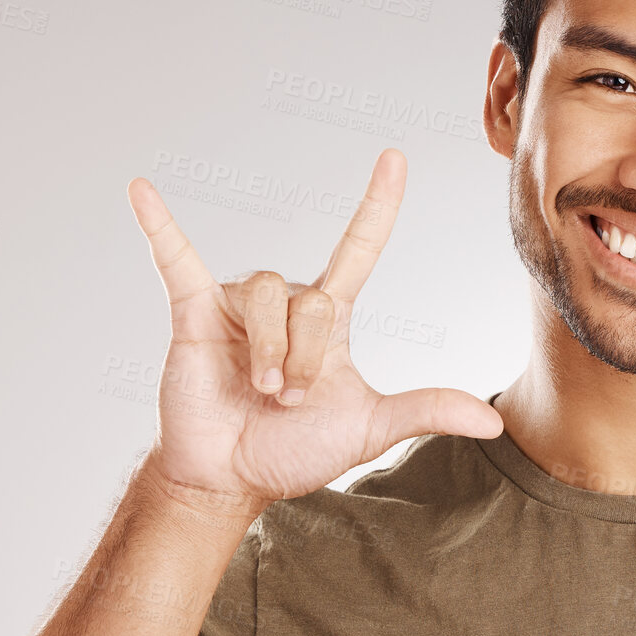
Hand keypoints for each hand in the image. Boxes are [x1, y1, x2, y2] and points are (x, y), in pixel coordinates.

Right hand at [126, 147, 502, 512]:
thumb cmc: (295, 449)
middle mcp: (287, 302)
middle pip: (314, 299)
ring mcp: (239, 305)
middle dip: (308, 358)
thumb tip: (494, 420)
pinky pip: (176, 259)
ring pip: (269, 294)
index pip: (359, 246)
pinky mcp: (193, 313)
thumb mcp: (371, 428)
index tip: (394, 158)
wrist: (233, 477)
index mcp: (329, 317)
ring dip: (274, 351)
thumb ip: (426, 411)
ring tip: (265, 392)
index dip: (377, 204)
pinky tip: (140, 190)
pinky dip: (158, 226)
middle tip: (292, 401)